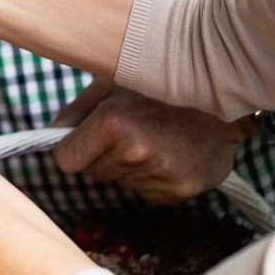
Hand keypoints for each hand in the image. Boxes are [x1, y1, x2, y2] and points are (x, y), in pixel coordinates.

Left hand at [51, 81, 244, 204]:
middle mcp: (134, 153)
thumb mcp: (114, 81)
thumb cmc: (162, 82)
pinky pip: (148, 193)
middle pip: (94, 172)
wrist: (224, 93)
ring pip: (122, 182)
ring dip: (132, 166)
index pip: (66, 160)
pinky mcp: (179, 191)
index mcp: (113, 123)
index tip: (86, 141)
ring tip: (157, 137)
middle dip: (105, 155)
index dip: (74, 150)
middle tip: (134, 129)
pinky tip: (171, 153)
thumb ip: (77, 110)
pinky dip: (154, 178)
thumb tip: (51, 134)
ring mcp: (159, 174)